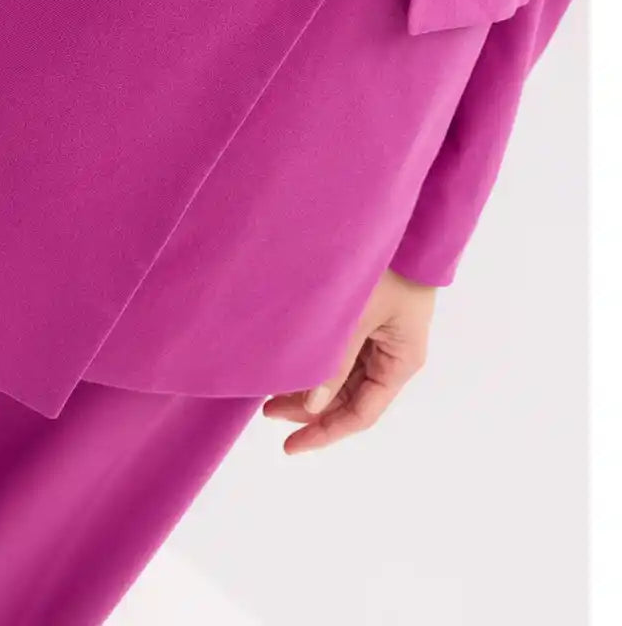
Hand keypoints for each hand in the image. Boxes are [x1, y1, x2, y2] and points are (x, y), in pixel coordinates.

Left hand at [263, 269, 435, 453]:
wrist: (406, 226)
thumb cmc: (389, 268)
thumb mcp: (359, 316)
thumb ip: (335, 361)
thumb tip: (309, 405)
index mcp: (401, 362)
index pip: (361, 414)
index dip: (326, 432)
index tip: (291, 446)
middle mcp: (392, 355)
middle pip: (349, 397)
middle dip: (310, 408)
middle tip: (266, 411)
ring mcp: (380, 337)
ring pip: (343, 376)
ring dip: (311, 385)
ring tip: (270, 390)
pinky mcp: (368, 318)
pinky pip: (341, 352)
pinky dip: (318, 361)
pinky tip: (291, 363)